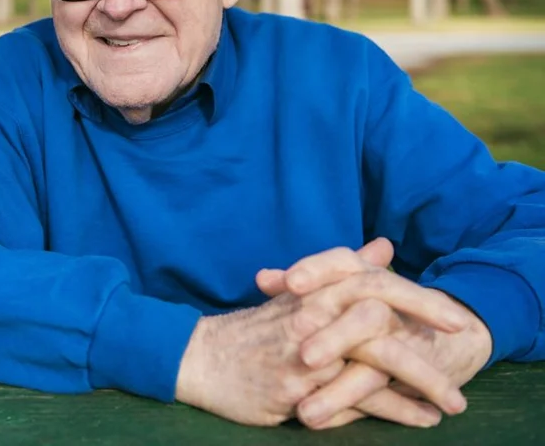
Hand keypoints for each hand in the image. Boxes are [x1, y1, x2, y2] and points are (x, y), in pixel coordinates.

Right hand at [175, 257, 469, 426]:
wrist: (200, 359)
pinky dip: (392, 410)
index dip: (416, 297)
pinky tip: (421, 417)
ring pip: (371, 361)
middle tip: (464, 344)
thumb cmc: (254, 330)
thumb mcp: (297, 295)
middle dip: (425, 331)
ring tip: (453, 401)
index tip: (452, 316)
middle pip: (378, 315)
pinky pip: (353, 400)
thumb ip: (343, 271)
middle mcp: (309, 317)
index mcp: (312, 291)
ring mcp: (304, 354)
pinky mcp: (296, 389)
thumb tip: (382, 246)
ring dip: (420, 380)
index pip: (372, 282)